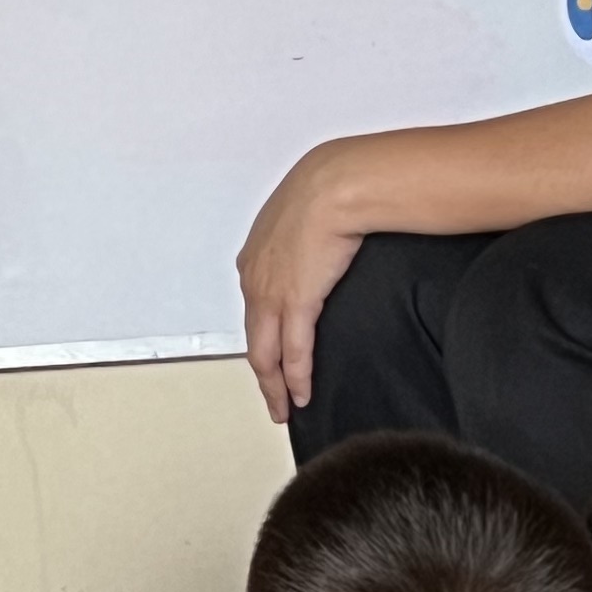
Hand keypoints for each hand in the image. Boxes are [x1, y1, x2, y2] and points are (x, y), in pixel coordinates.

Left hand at [236, 143, 369, 424]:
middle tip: (273, 398)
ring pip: (267, 354)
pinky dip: (297, 377)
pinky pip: (294, 352)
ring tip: (285, 407)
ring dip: (276, 386)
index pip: (254, 312)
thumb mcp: (303, 220)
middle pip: (253, 340)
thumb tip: (319, 250)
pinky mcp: (297, 303)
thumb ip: (302, 243)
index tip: (270, 359)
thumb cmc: (327, 191)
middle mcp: (255, 280)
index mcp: (255, 259)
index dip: (262, 340)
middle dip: (263, 375)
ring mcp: (272, 294)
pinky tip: (301, 394)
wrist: (338, 185)